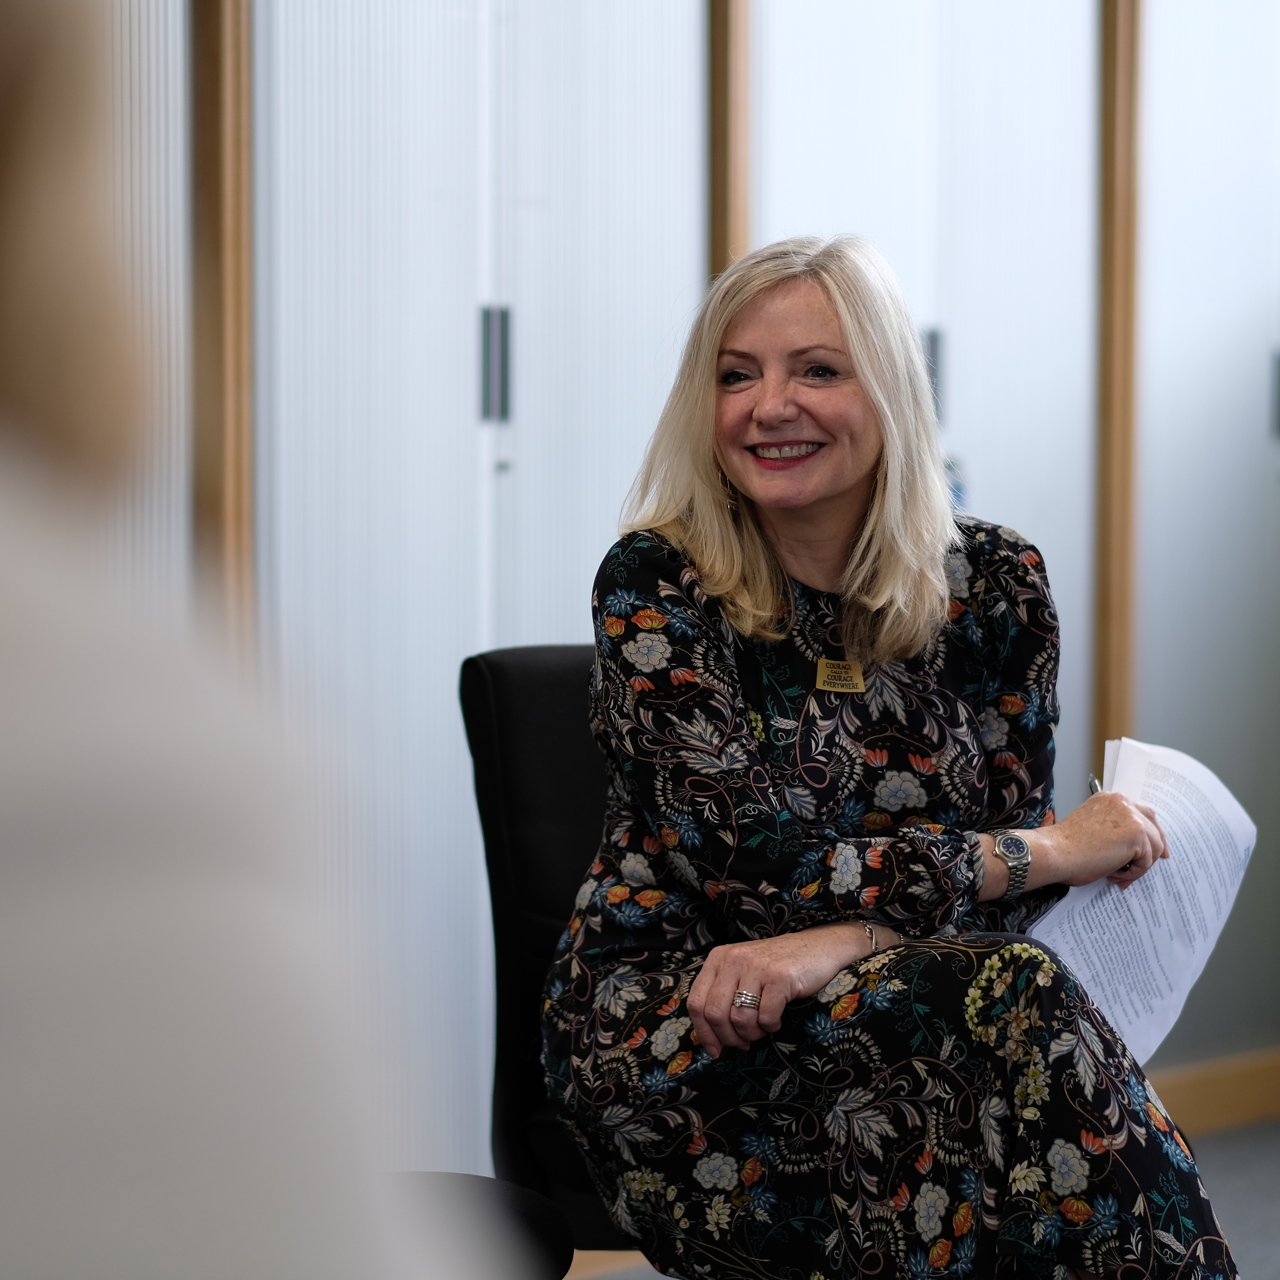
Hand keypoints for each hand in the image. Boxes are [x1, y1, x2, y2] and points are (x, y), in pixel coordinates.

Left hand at [687, 921, 899, 1057]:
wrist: (820, 947)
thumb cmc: (779, 967)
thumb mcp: (743, 973)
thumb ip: (723, 997)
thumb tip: (711, 1041)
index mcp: (718, 958)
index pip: (696, 1002)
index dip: (703, 1032)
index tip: (716, 1050)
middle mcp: (733, 959)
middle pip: (715, 1014)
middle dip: (729, 1037)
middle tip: (745, 1043)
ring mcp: (757, 966)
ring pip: (740, 1019)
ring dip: (752, 1034)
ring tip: (763, 1028)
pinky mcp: (780, 977)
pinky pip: (766, 1017)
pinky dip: (771, 1026)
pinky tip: (777, 1019)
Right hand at [1019, 791, 1168, 891]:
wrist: (1055, 852)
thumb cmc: (1065, 847)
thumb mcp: (1093, 827)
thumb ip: (1113, 828)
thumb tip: (1132, 847)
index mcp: (1109, 799)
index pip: (1140, 813)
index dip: (1149, 832)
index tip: (1154, 848)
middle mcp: (1122, 802)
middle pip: (1154, 825)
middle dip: (1156, 847)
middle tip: (1151, 863)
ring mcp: (1131, 816)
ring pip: (1154, 847)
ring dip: (1139, 865)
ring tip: (1117, 875)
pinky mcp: (1137, 834)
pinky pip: (1148, 860)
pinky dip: (1134, 872)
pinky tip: (1115, 874)